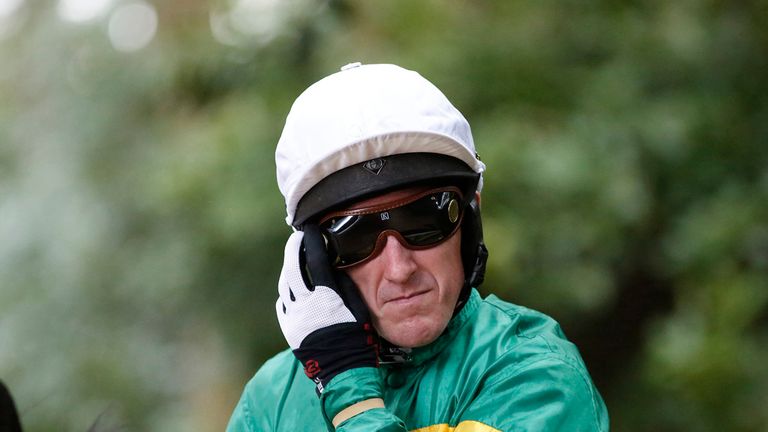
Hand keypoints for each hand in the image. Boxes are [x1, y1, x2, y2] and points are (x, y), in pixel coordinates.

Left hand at [275, 225, 378, 393]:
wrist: (342, 372)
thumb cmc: (357, 340)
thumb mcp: (358, 308)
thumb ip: (344, 286)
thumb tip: (332, 267)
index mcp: (325, 296)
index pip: (314, 260)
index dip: (311, 241)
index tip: (311, 229)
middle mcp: (305, 304)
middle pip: (292, 268)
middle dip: (294, 250)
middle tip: (297, 238)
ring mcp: (293, 317)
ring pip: (285, 286)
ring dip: (290, 270)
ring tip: (295, 261)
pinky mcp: (289, 329)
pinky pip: (283, 305)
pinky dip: (288, 293)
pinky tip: (294, 290)